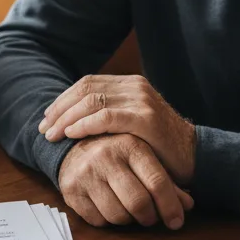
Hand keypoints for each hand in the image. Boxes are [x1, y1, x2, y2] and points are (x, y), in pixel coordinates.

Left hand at [40, 74, 195, 183]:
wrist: (195, 156)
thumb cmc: (158, 144)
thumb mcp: (131, 122)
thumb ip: (109, 113)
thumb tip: (70, 117)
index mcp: (128, 84)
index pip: (86, 84)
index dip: (62, 100)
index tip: (47, 118)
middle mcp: (134, 86)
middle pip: (85, 90)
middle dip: (59, 109)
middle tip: (44, 129)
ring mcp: (141, 100)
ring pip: (92, 101)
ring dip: (66, 118)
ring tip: (52, 134)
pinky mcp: (145, 118)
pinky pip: (106, 117)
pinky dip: (84, 124)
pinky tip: (71, 134)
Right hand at [57, 134, 193, 229]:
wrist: (72, 145)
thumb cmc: (116, 154)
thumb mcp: (143, 158)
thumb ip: (167, 181)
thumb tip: (187, 205)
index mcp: (130, 145)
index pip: (157, 183)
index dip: (170, 207)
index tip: (176, 222)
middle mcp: (106, 156)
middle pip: (139, 203)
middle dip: (149, 217)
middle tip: (149, 217)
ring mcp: (86, 173)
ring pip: (118, 216)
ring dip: (127, 220)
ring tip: (127, 209)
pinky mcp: (71, 189)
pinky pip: (98, 221)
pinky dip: (107, 220)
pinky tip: (107, 206)